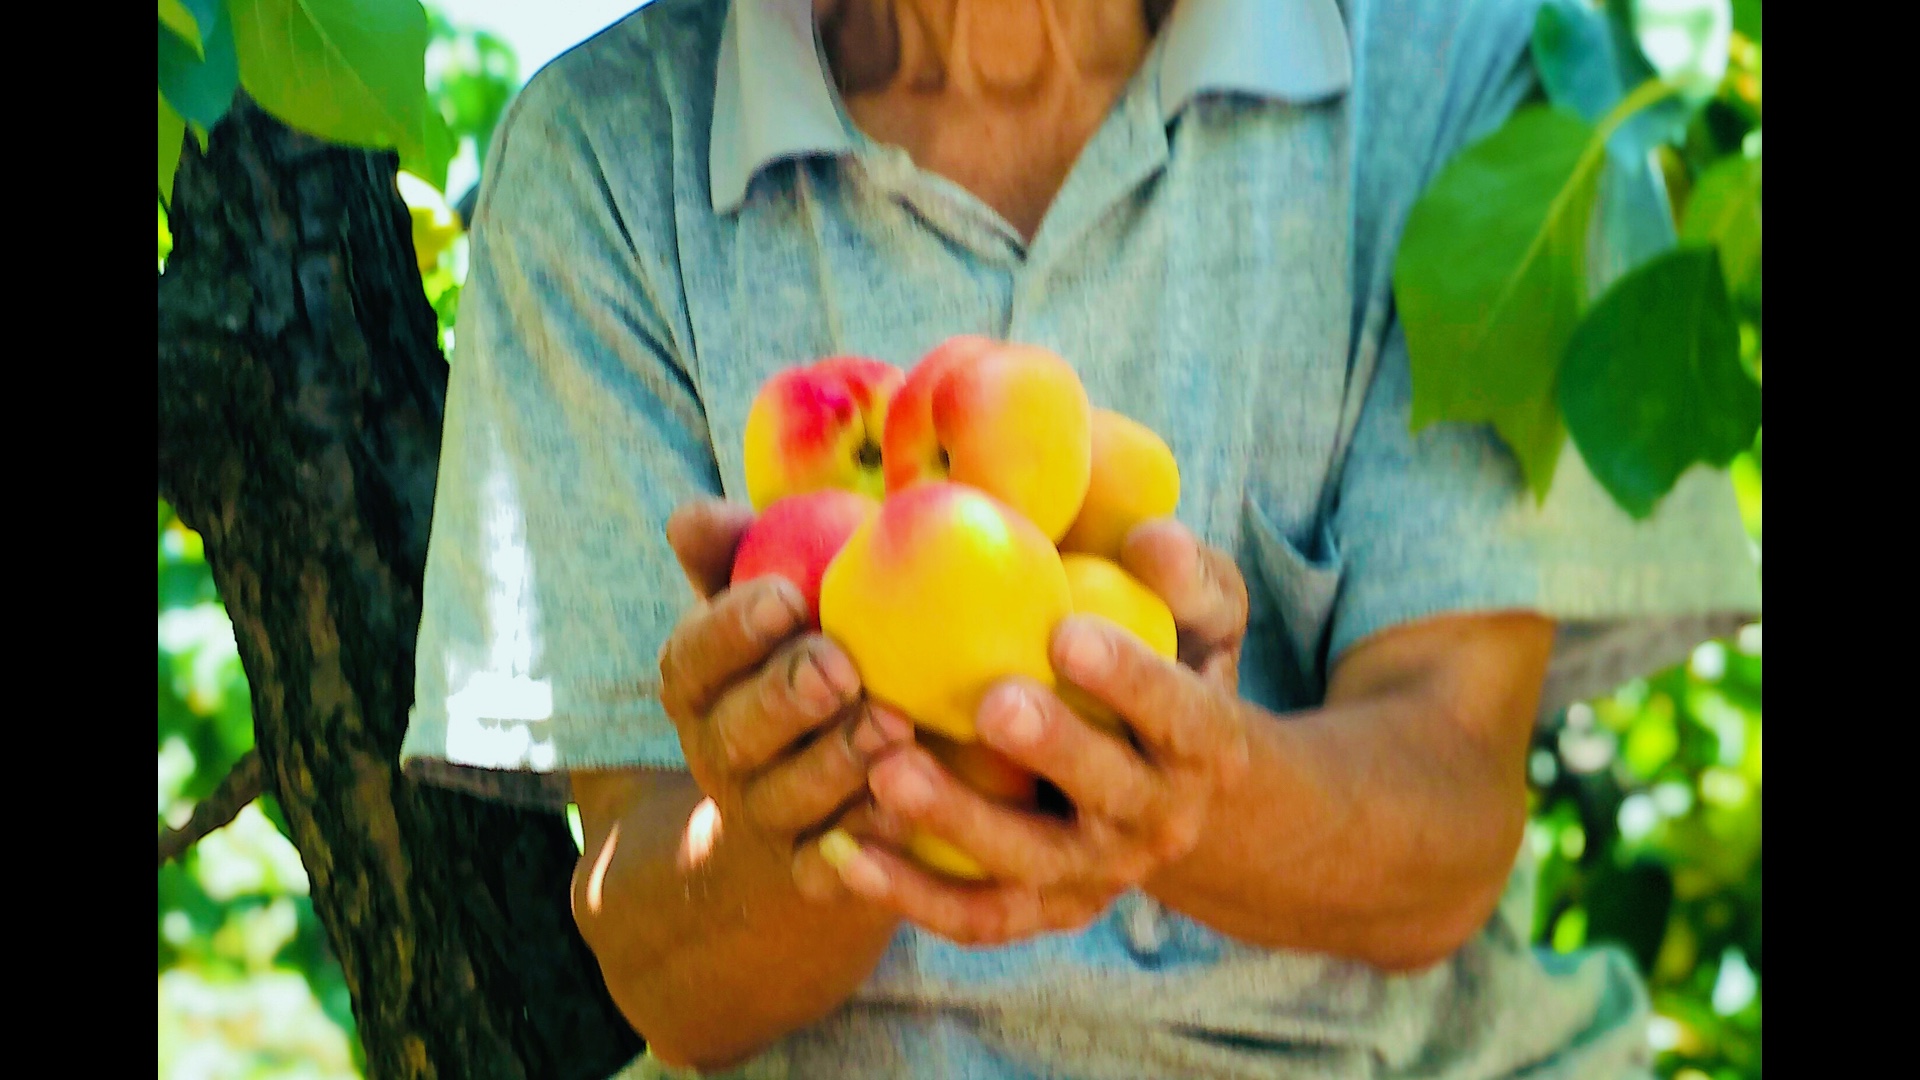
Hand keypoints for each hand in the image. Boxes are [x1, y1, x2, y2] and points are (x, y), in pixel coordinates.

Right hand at [658, 499, 914, 904]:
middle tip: (841, 667)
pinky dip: (864, 843)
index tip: (788, 595)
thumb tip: (692, 515)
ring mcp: (765, 819)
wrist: (811, 805)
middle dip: (784, 697)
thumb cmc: (805, 661)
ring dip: (836, 764)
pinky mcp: (813, 874)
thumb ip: (739, 556)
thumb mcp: (770, 609)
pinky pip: (831, 868)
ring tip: (894, 727)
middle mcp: (720, 754)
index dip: (732, 629)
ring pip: (786, 800)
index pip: (693, 655)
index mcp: (699, 685)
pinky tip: (908, 811)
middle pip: (735, 732)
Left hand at [822, 521, 1253, 945]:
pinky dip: (908, 894)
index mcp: (1206, 746)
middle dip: (1053, 749)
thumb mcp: (1202, 621)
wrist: (1167, 789)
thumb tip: (1150, 541)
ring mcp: (1095, 875)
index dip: (1131, 680)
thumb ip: (1188, 579)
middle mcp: (1159, 821)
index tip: (1068, 634)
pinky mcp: (1037, 910)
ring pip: (1028, 863)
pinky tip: (842, 851)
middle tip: (990, 703)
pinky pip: (973, 915)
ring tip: (888, 770)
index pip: (1180, 714)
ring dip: (958, 823)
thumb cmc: (1169, 669)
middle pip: (1108, 794)